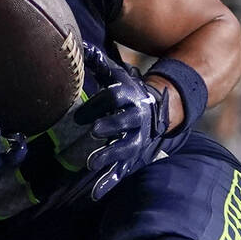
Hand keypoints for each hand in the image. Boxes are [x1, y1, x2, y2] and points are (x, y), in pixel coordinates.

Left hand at [74, 46, 171, 200]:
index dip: (98, 105)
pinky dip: (109, 183)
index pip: (114, 98)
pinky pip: (121, 171)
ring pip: (124, 148)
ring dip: (109, 156)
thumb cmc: (131, 90)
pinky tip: (95, 194)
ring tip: (92, 163)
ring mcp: (135, 140)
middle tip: (95, 131)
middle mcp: (135, 119)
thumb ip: (99, 63)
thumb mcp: (118, 75)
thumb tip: (79, 45)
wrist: (161, 110)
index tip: (79, 116)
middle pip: (124, 122)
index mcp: (129, 97)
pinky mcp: (132, 158)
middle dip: (111, 126)